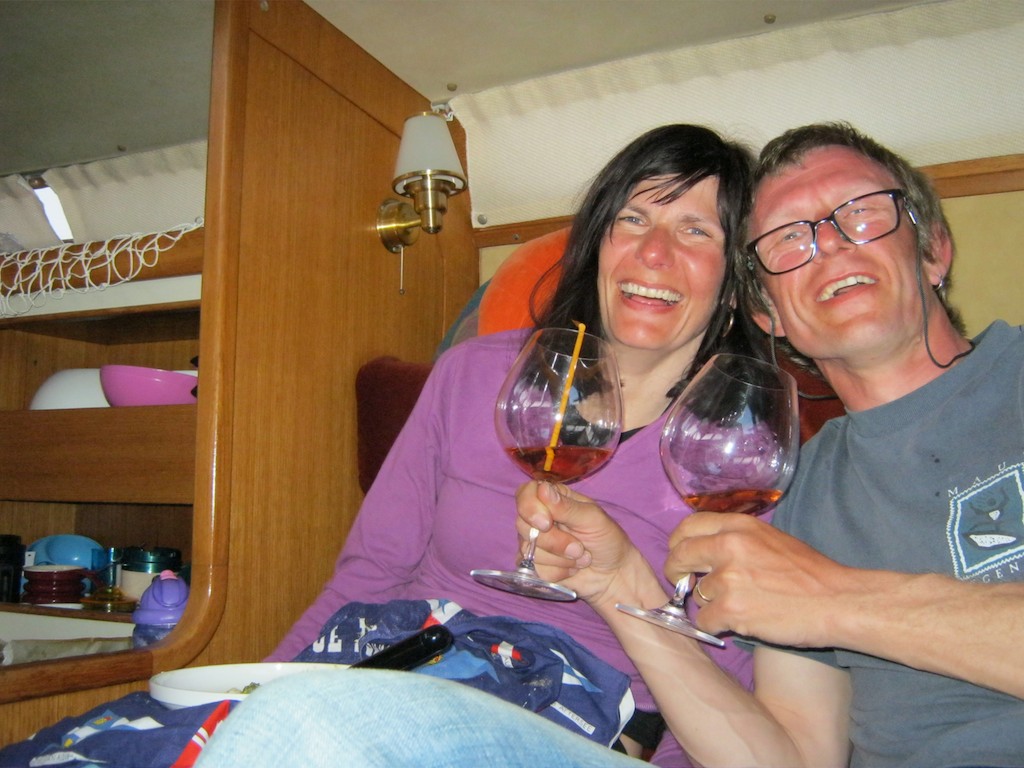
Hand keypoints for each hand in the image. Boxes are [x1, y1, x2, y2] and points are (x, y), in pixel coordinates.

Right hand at [515, 481, 659, 607]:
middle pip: (523, 524)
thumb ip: (567, 507)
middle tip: (578, 548)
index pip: (525, 493)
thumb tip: (542, 489)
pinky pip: (533, 569)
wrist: (613, 574)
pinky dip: (557, 572)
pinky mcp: (534, 565)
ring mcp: (534, 542)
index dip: (530, 507)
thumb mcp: (593, 519)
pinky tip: (571, 569)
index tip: (547, 523)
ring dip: (560, 558)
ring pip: (528, 550)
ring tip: (580, 557)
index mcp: (553, 499)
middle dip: (553, 541)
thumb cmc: (607, 540)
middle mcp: (539, 518)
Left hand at [668, 512, 855, 646]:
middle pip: (679, 556)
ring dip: (711, 604)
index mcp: (739, 526)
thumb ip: (737, 541)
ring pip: (697, 594)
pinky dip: (718, 626)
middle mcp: (729, 546)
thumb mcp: (771, 540)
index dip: (678, 543)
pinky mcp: (731, 609)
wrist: (838, 602)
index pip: (689, 526)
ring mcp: (728, 578)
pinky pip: (705, 620)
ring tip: (742, 607)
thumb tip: (707, 551)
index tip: (679, 555)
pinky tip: (741, 624)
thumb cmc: (811, 574)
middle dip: (676, 572)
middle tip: (682, 583)